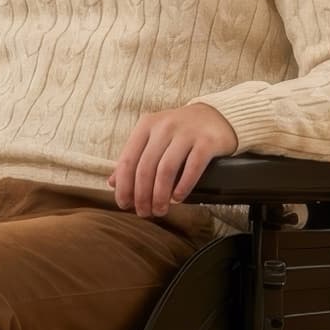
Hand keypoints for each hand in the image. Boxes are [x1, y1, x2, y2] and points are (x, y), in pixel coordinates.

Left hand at [110, 102, 238, 217]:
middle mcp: (164, 127)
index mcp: (146, 126)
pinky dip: (183, 186)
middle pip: (146, 167)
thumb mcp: (153, 138)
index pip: (128, 159)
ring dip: (160, 195)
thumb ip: (134, 158)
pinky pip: (192, 167)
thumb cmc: (179, 132)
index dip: (124, 185)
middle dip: (142, 195)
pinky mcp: (207, 141)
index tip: (124, 204)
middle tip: (144, 212)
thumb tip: (113, 183)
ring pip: (166, 169)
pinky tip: (178, 198)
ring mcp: (186, 133)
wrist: (216, 117)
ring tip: (160, 210)